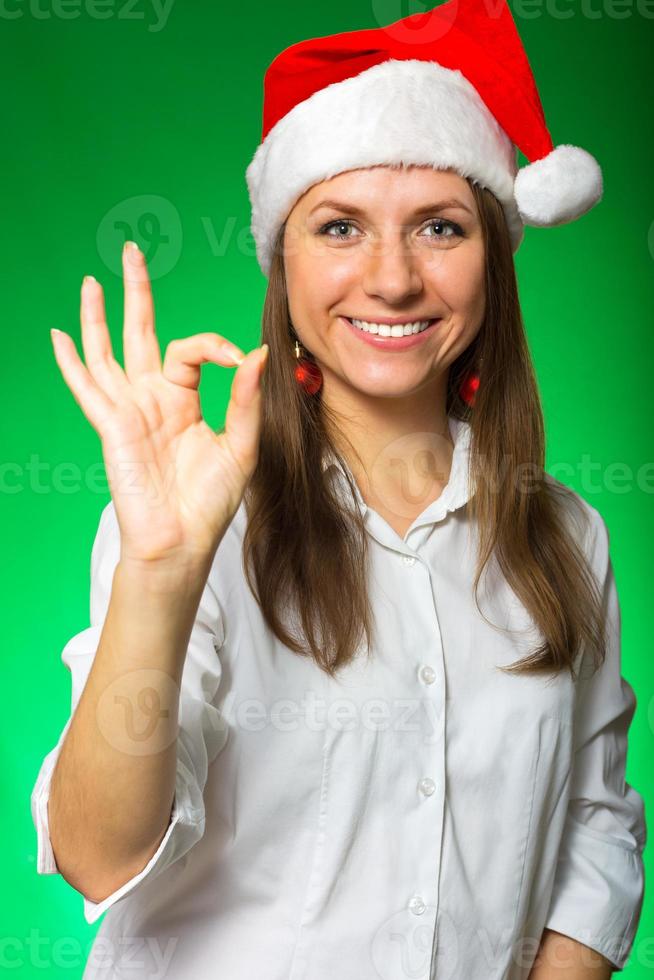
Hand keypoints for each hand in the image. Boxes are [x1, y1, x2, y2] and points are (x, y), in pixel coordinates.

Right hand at [50, 241, 267, 568]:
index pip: (192, 350)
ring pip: (107, 353)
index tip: (240, 361)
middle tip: (132, 253)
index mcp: (184, 400)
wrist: (182, 540)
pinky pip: (88, 388)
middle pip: (140, 333)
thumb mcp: (241, 446)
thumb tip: (258, 354)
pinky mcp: (111, 426)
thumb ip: (246, 400)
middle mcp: (152, 398)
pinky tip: (60, 335)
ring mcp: (128, 410)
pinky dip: (72, 362)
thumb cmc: (210, 501)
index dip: (215, 346)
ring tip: (92, 282)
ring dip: (97, 317)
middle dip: (136, 293)